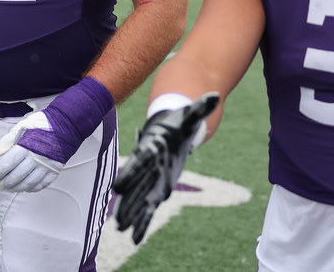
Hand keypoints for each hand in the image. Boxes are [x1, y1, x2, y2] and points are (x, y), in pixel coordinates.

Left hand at [0, 77, 113, 192]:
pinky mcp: (54, 171)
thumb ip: (7, 141)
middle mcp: (35, 159)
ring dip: (16, 188)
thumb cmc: (43, 124)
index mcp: (26, 146)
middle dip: (4, 183)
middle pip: (16, 176)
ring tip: (8, 188)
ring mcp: (46, 166)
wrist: (67, 125)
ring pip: (28, 183)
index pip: (8, 164)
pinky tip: (25, 188)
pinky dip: (32, 188)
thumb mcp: (22, 127)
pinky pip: (41, 184)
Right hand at [112, 92, 219, 243]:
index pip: (139, 163)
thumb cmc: (179, 121)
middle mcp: (147, 166)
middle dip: (127, 204)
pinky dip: (141, 222)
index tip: (117, 187)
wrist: (171, 130)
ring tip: (121, 230)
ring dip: (130, 215)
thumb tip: (215, 95)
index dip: (129, 175)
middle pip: (134, 187)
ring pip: (138, 200)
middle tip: (118, 220)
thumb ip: (201, 107)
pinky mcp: (156, 188)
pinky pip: (147, 208)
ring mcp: (150, 179)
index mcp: (151, 148)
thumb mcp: (190, 114)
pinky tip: (134, 238)